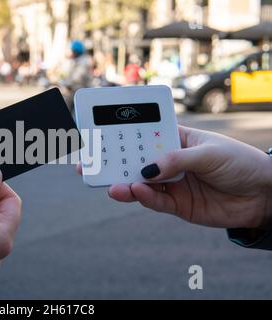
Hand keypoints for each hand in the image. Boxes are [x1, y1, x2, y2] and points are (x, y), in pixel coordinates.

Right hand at [78, 126, 271, 228]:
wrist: (264, 194)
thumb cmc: (240, 162)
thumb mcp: (208, 153)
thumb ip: (176, 160)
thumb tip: (146, 171)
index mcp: (174, 139)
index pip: (142, 134)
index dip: (120, 133)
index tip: (98, 133)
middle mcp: (168, 161)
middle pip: (135, 160)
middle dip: (112, 162)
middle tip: (89, 164)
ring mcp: (171, 183)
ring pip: (140, 183)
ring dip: (124, 183)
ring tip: (112, 185)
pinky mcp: (176, 205)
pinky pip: (156, 201)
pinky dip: (144, 198)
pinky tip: (135, 192)